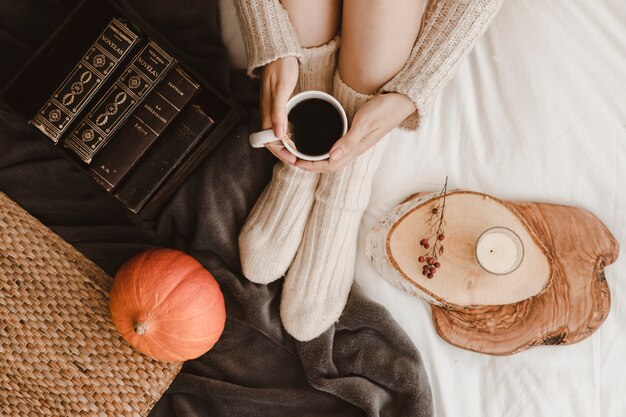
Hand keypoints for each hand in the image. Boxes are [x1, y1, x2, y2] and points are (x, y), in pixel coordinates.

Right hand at [260, 56, 298, 164]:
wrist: (280, 52)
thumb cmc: (280, 68)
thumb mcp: (280, 90)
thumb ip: (278, 112)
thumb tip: (278, 135)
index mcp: (267, 112)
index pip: (269, 140)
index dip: (280, 152)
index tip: (292, 160)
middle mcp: (269, 114)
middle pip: (273, 141)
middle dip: (284, 153)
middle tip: (299, 161)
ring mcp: (274, 110)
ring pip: (278, 135)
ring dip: (287, 146)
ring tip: (299, 153)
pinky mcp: (280, 105)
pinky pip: (282, 125)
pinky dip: (289, 135)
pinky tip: (298, 137)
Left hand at [295, 93, 415, 172]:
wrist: (403, 101)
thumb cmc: (385, 109)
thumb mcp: (365, 122)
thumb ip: (349, 140)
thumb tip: (331, 156)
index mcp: (356, 149)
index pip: (329, 166)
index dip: (311, 167)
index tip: (296, 162)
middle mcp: (356, 149)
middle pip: (330, 165)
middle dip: (311, 165)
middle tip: (293, 159)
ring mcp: (358, 143)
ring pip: (334, 158)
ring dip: (318, 159)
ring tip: (303, 154)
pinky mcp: (358, 136)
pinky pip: (339, 148)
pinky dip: (326, 149)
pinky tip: (320, 143)